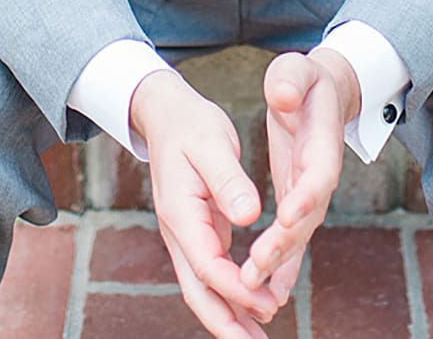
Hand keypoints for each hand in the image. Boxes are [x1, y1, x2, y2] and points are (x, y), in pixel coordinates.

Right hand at [129, 71, 277, 337]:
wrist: (166, 114)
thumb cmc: (191, 125)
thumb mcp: (212, 144)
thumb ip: (229, 180)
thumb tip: (249, 215)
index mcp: (180, 213)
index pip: (208, 264)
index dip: (236, 289)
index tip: (266, 304)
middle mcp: (179, 232)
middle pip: (197, 291)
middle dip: (225, 323)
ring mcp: (186, 235)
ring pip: (203, 288)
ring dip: (228, 316)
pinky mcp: (198, 232)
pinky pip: (212, 273)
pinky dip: (230, 295)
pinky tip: (252, 306)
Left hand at [240, 48, 357, 306]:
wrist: (323, 94)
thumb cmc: (304, 80)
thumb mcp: (296, 71)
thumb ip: (290, 80)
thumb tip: (282, 94)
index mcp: (322, 144)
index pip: (317, 174)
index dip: (305, 196)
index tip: (285, 218)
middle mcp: (320, 176)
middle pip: (306, 216)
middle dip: (283, 244)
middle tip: (255, 269)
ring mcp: (310, 193)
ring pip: (298, 235)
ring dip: (278, 264)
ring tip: (254, 290)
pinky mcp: (298, 202)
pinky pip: (292, 239)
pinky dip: (283, 265)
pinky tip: (270, 292)